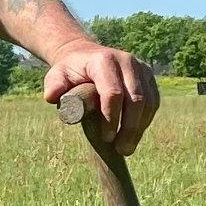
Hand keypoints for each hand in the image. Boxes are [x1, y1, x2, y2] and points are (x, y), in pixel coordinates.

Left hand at [42, 38, 159, 154]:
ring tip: (127, 148)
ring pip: (148, 101)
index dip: (111, 117)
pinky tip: (135, 135)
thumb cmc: (69, 71)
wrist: (85, 56)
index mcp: (104, 61)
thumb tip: (52, 98)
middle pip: (135, 99)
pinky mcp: (148, 76)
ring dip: (139, 128)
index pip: (113, 92)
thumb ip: (53, 86)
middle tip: (121, 150)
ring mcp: (141, 68)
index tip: (105, 138)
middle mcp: (127, 61)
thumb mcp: (56, 76)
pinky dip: (145, 120)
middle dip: (129, 127)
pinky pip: (153, 101)